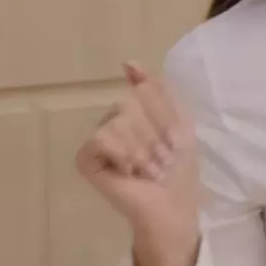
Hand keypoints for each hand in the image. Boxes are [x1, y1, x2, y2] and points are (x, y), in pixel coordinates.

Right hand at [76, 62, 200, 265]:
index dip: (163, 115)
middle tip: (159, 158)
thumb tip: (128, 62)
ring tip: (146, 168)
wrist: (171, 203)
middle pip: (129, 102)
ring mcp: (99, 140)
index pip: (143, 89)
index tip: (172, 138)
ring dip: (141, 148)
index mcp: (137, 111)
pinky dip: (122, 154)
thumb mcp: (179, 121)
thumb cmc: (179, 167)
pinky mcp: (86, 159)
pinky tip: (128, 171)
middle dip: (153, 133)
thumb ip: (157, 90)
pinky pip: (101, 138)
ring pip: (116, 120)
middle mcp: (114, 121)